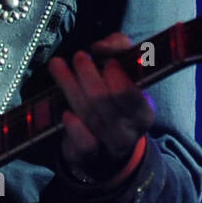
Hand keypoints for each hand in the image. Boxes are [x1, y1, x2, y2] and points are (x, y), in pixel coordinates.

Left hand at [47, 32, 153, 181]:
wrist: (109, 146)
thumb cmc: (117, 100)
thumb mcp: (126, 73)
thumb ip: (120, 50)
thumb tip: (102, 45)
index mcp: (143, 112)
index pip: (132, 95)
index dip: (118, 77)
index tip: (108, 61)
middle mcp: (128, 131)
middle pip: (104, 102)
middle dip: (89, 76)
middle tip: (79, 57)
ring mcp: (106, 145)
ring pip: (88, 116)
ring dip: (70, 88)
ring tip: (58, 66)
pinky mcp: (87, 156)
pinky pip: (83, 145)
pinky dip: (75, 129)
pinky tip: (66, 113)